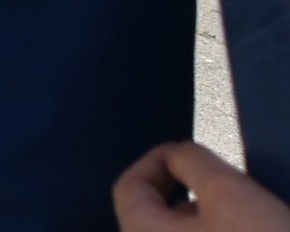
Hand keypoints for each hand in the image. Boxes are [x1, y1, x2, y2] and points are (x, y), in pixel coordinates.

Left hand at [115, 141, 289, 229]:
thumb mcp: (229, 190)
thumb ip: (191, 161)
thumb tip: (177, 155)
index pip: (129, 189)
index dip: (154, 161)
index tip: (180, 151)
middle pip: (155, 218)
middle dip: (186, 195)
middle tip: (222, 187)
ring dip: (206, 223)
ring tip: (245, 221)